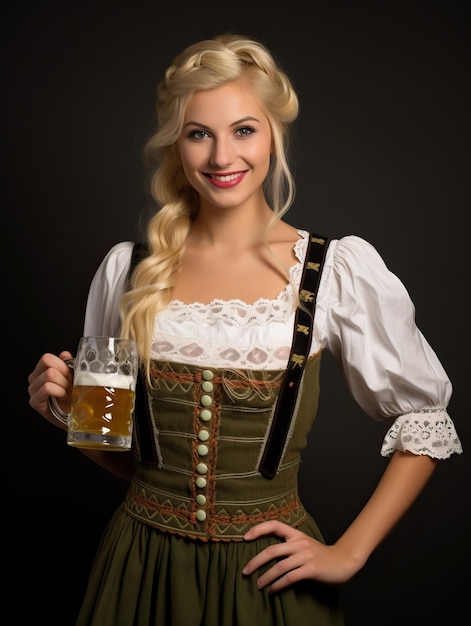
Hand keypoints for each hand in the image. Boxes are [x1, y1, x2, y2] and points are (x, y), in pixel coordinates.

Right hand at [27, 351, 73, 428]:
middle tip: (69, 385)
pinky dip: (59, 391)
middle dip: (64, 374)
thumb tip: (64, 354)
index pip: (47, 358)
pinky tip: (62, 396)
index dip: (62, 365)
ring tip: (67, 392)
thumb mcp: (74, 377)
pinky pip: (47, 387)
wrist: (76, 416)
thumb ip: (69, 364)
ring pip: (49, 374)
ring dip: (63, 384)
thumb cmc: (74, 396)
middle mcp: (35, 379)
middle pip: (48, 364)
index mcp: (43, 370)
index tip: (70, 374)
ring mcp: (33, 390)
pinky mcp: (35, 401)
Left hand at [242, 520, 360, 592]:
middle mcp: (300, 543)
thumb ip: (288, 546)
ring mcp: (306, 555)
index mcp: (296, 534)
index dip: (258, 529)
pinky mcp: (312, 569)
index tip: (245, 537)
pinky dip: (278, 585)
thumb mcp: (303, 544)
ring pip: (280, 567)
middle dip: (255, 562)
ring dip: (266, 578)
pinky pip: (290, 578)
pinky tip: (272, 590)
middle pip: (272, 550)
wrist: (343, 561)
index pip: (274, 525)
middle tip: (245, 571)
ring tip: (258, 585)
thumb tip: (265, 555)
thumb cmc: (320, 554)